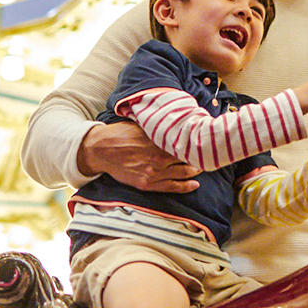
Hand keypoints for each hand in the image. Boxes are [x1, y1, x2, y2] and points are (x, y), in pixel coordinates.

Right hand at [77, 122, 198, 192]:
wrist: (101, 150)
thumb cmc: (121, 134)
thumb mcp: (141, 125)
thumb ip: (158, 126)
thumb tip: (175, 119)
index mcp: (157, 140)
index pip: (184, 142)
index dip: (195, 142)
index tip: (203, 140)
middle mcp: (158, 157)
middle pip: (187, 158)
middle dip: (198, 157)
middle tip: (206, 155)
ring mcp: (153, 172)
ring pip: (183, 174)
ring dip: (195, 171)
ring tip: (201, 167)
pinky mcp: (147, 183)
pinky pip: (171, 187)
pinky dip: (185, 186)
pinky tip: (195, 184)